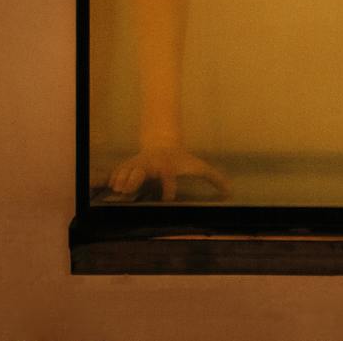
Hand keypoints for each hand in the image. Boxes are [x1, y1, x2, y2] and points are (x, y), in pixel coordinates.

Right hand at [101, 145, 231, 201]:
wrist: (164, 144)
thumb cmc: (182, 160)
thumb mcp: (199, 167)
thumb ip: (214, 178)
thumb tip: (230, 191)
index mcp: (168, 166)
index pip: (168, 176)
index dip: (169, 188)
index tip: (168, 199)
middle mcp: (152, 164)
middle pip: (140, 170)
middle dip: (133, 178)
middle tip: (127, 190)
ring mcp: (139, 163)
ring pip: (126, 170)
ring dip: (121, 179)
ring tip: (119, 191)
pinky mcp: (129, 164)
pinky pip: (117, 171)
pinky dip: (113, 178)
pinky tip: (112, 187)